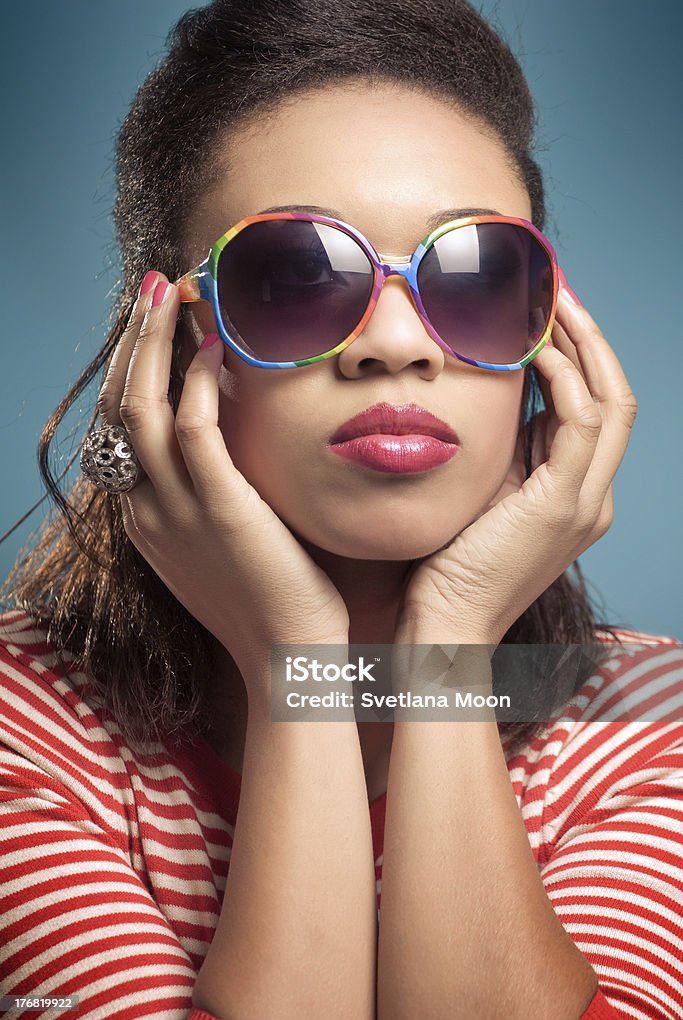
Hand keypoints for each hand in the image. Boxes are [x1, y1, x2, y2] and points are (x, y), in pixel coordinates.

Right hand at [95, 273, 349, 703]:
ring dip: (153, 345)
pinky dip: (197, 384)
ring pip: (141, 409)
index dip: (134, 372)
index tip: (154, 328)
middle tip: (151, 291)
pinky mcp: (219, 510)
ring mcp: (176, 511)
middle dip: (133, 345)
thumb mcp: (229, 540)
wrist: (290, 660)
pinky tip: (216, 346)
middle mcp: (148, 511)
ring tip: (171, 293)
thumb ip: (221, 486)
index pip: (124, 429)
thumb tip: (239, 425)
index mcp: (149, 518)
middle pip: (120, 409)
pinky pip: (193, 432)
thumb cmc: (274, 599)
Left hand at [394, 281, 637, 645]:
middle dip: (589, 339)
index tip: (544, 313)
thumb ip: (500, 451)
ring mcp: (585, 502)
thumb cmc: (448, 564)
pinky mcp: (563, 505)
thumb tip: (491, 393)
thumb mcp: (482, 493)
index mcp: (574, 493)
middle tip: (557, 290)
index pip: (591, 408)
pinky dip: (566, 377)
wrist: (444, 626)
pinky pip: (580, 422)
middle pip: (615, 396)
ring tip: (552, 300)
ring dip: (584, 344)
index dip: (576, 356)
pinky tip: (535, 346)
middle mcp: (593, 496)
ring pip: (612, 402)